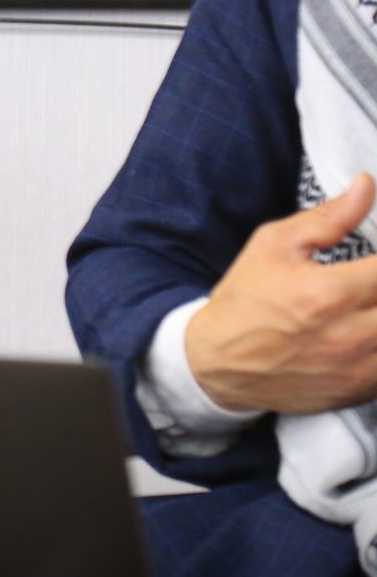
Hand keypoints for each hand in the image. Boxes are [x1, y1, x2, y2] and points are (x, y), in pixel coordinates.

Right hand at [187, 172, 376, 413]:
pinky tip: (365, 327)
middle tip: (369, 278)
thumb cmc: (244, 299)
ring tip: (366, 302)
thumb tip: (366, 185)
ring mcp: (357, 369)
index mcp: (329, 293)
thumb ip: (329, 217)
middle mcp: (349, 335)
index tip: (374, 260)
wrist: (216, 363)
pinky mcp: (358, 391)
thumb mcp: (273, 245)